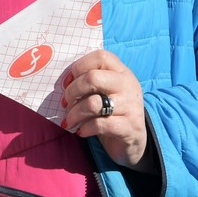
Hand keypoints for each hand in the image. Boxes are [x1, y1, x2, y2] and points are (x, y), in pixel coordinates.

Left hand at [61, 50, 154, 172]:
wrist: (133, 140)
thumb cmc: (111, 111)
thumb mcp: (104, 91)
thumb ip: (89, 82)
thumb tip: (63, 83)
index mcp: (121, 71)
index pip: (100, 56)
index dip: (79, 67)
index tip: (67, 82)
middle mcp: (128, 85)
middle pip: (92, 78)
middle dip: (72, 91)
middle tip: (66, 103)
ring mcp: (131, 106)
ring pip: (93, 104)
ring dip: (74, 113)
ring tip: (70, 120)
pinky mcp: (129, 127)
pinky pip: (99, 124)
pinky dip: (85, 128)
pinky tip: (81, 131)